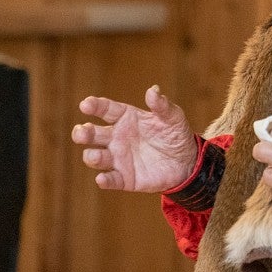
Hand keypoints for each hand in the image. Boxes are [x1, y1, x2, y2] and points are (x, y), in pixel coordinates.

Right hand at [71, 85, 197, 192]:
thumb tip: (153, 90)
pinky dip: (105, 180)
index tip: (86, 104)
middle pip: (92, 134)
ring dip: (92, 156)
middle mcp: (116, 137)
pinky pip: (110, 180)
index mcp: (126, 118)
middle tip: (83, 131)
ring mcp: (118, 158)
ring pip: (95, 157)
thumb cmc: (176, 135)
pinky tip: (102, 179)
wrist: (187, 162)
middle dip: (83, 133)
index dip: (94, 106)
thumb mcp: (173, 117)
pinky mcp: (124, 178)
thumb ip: (162, 105)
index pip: (106, 109)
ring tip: (96, 155)